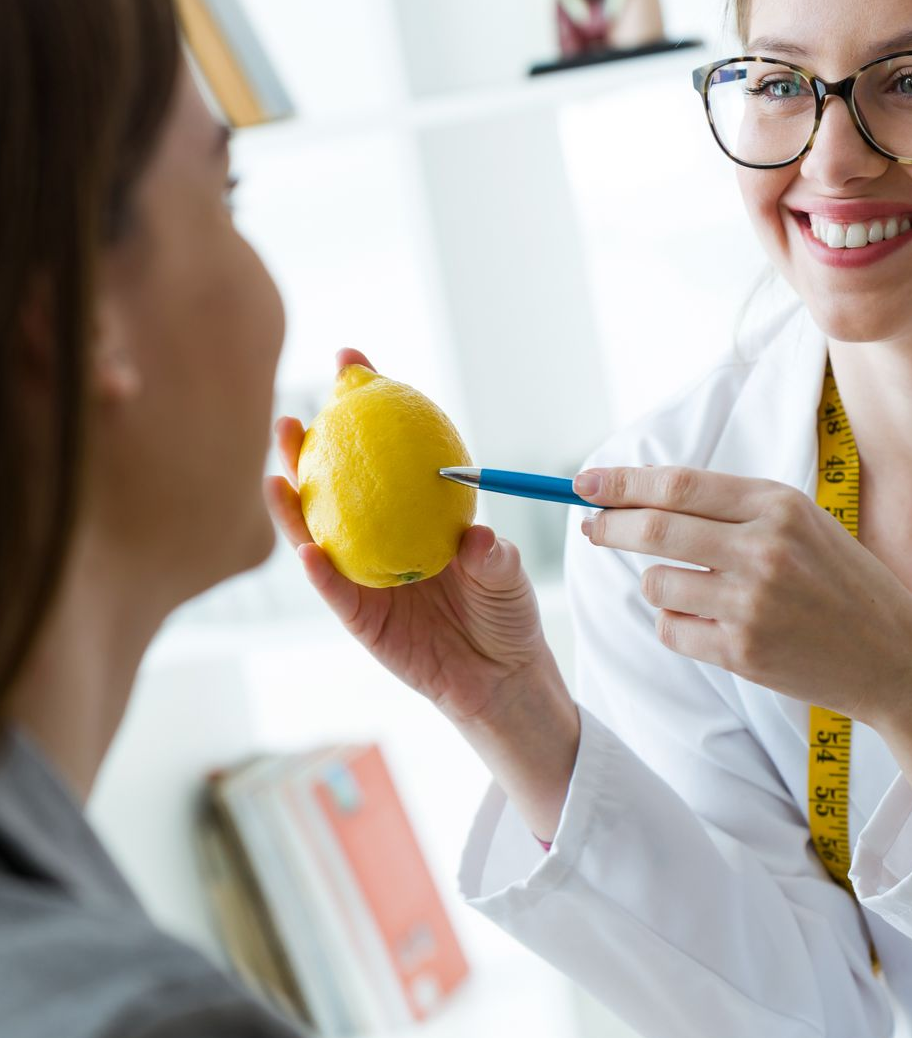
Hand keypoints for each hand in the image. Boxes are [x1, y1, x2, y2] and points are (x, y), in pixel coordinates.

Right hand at [265, 348, 553, 728]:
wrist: (501, 676)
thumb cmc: (506, 612)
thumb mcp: (508, 574)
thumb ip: (492, 556)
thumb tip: (475, 538)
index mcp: (414, 512)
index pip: (388, 451)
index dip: (367, 406)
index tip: (351, 361)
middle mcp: (381, 538)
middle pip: (335, 485)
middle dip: (310, 445)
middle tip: (293, 410)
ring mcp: (365, 577)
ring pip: (318, 534)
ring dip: (293, 502)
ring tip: (277, 468)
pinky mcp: (360, 621)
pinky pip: (336, 592)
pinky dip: (321, 570)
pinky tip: (308, 548)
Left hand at [576, 464, 911, 729]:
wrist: (894, 655)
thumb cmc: (840, 582)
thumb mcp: (801, 523)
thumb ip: (734, 508)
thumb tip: (646, 497)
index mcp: (778, 505)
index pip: (679, 485)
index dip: (623, 483)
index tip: (586, 483)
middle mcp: (764, 548)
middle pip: (655, 528)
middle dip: (610, 526)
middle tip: (591, 527)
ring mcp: (752, 603)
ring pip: (656, 583)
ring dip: (655, 584)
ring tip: (692, 589)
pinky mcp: (744, 651)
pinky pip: (672, 630)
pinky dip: (675, 624)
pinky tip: (711, 624)